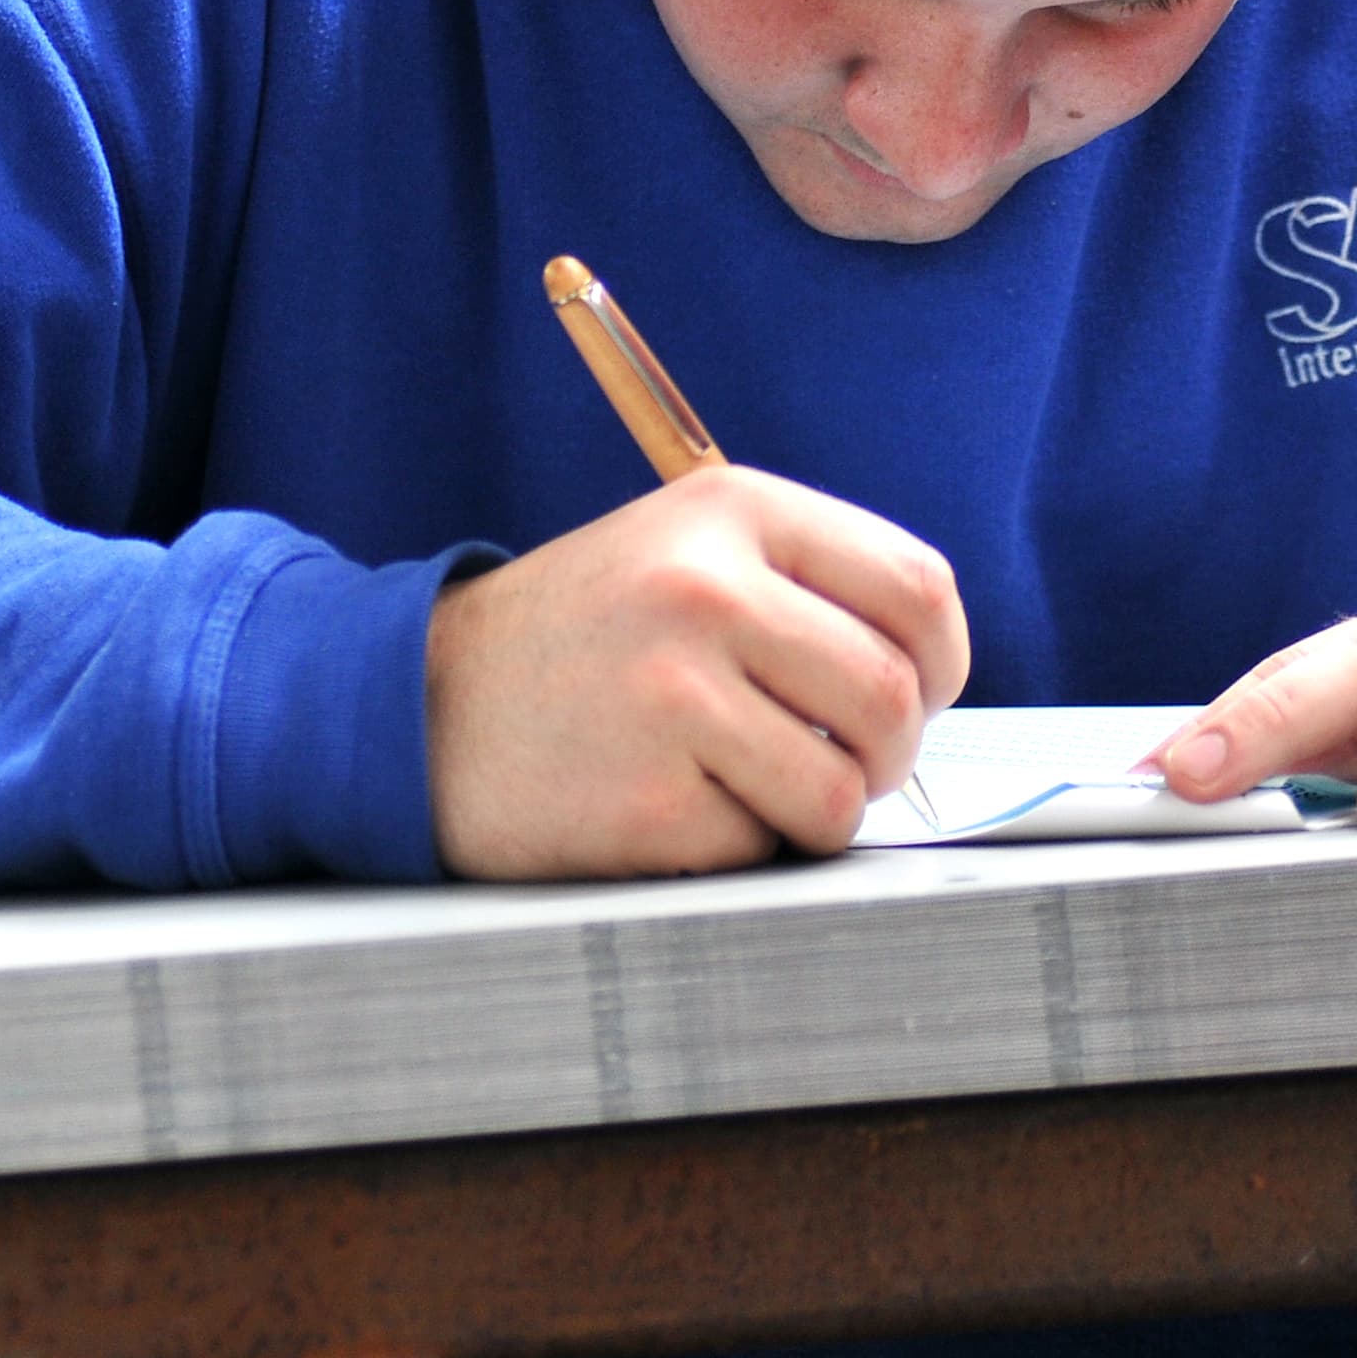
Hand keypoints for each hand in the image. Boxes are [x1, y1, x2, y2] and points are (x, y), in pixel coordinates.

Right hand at [426, 468, 973, 877]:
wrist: (415, 704)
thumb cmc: (582, 639)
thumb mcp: (685, 552)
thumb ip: (806, 586)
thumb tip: (933, 677)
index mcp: (730, 510)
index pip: (916, 586)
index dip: (941, 660)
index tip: (921, 694)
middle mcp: (705, 588)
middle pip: (893, 697)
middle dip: (887, 754)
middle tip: (838, 762)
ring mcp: (674, 694)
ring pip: (843, 791)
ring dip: (815, 811)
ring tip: (747, 784)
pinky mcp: (649, 798)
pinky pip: (761, 847)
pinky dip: (734, 844)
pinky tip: (670, 803)